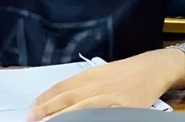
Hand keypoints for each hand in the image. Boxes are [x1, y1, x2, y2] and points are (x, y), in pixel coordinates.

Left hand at [27, 50, 184, 120]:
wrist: (153, 68)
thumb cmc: (127, 72)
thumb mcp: (101, 72)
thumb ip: (81, 84)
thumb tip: (58, 98)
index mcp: (89, 76)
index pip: (60, 88)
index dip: (43, 101)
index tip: (31, 111)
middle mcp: (96, 85)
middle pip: (66, 100)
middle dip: (47, 112)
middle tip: (32, 121)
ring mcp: (108, 98)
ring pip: (80, 109)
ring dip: (62, 117)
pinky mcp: (122, 108)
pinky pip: (101, 115)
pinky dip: (88, 119)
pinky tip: (80, 121)